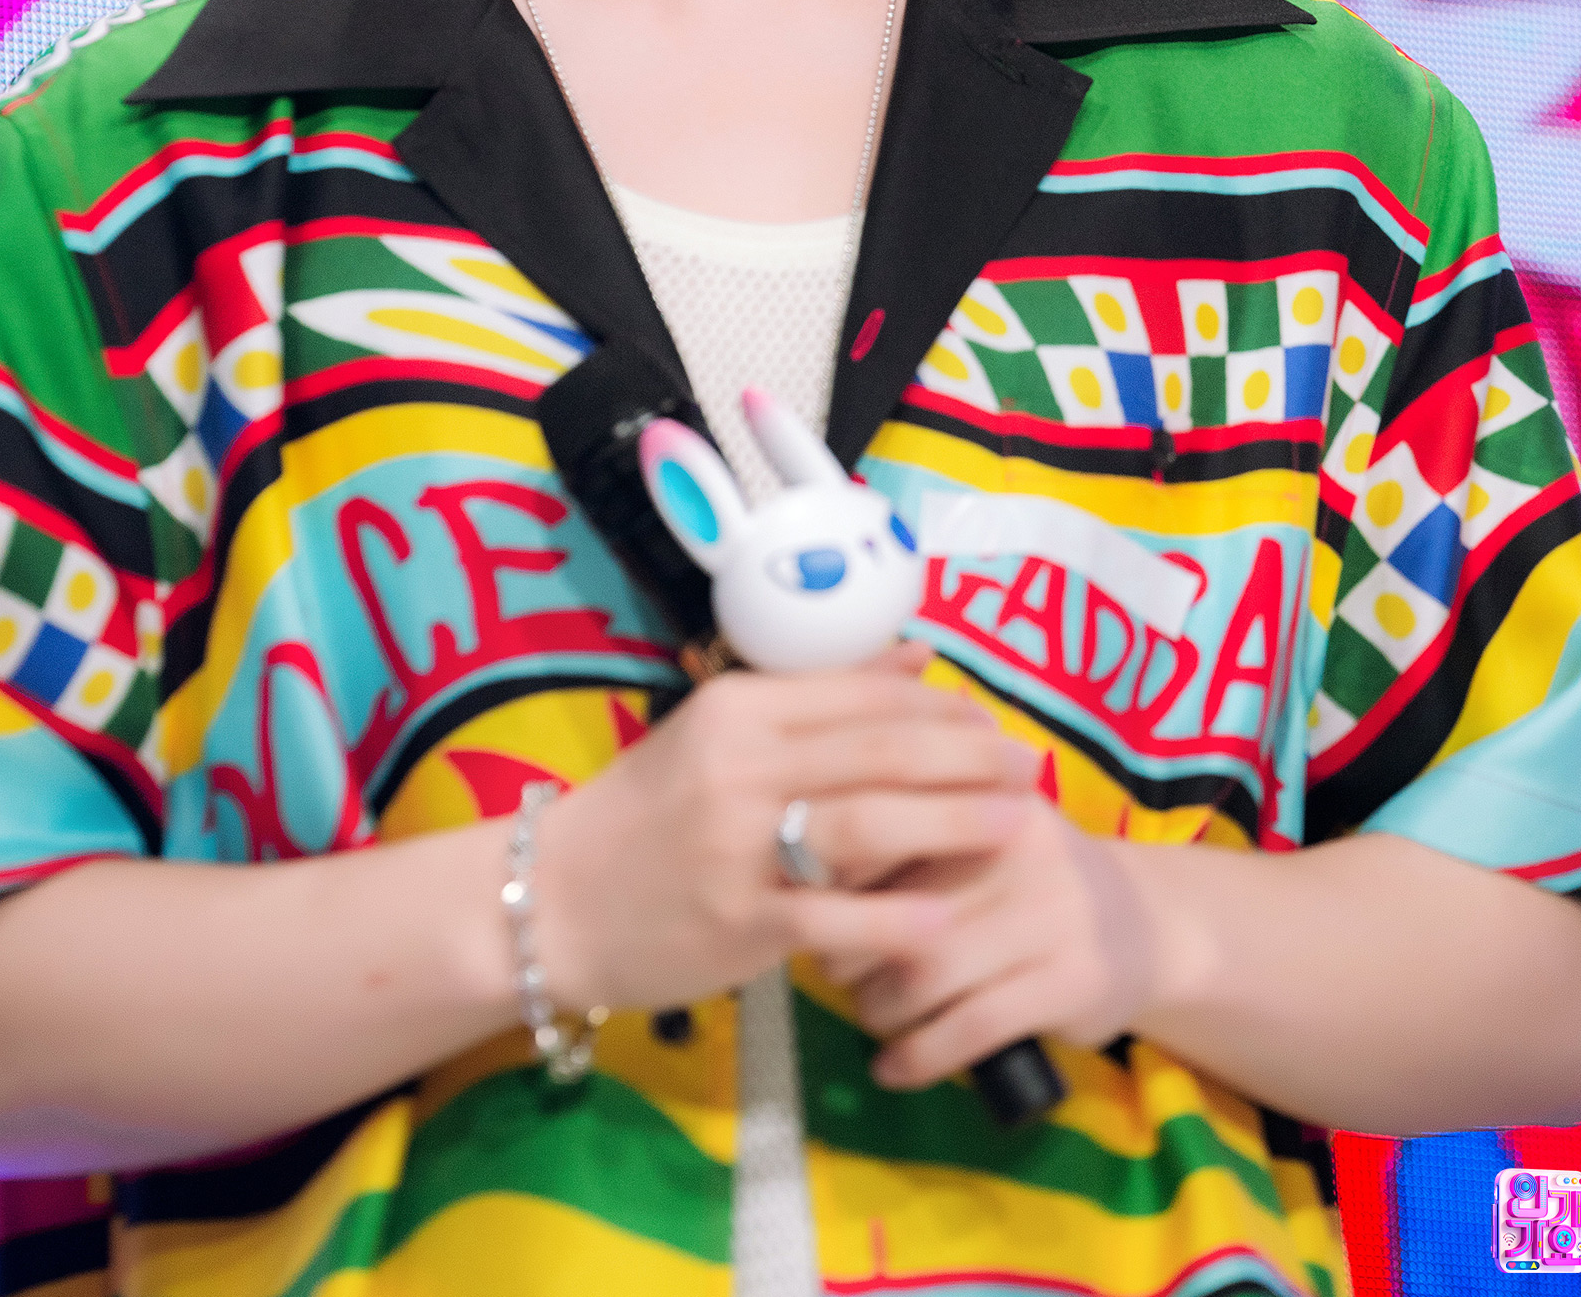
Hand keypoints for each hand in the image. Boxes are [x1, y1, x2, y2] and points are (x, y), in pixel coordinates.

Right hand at [533, 649, 1039, 1015]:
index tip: (993, 720)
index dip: (940, 709)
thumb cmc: (647, 814)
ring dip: (952, 824)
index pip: (860, 696)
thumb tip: (917, 657)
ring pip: (866, 823)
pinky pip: (830, 915)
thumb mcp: (719, 733)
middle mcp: (740, 767)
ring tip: (1016, 828)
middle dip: (966, 758)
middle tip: (1029, 765)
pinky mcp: (739, 922)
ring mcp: (738, 846)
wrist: (551, 902)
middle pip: (878, 752)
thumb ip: (818, 696)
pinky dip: (892, 918)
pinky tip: (945, 921)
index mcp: (738, 709)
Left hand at [831, 792, 1201, 1089]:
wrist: (1146, 928)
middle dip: (849, 952)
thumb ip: (901, 832)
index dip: (833, 877)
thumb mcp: (977, 833)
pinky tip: (895, 1067)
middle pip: (896, 907)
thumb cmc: (1030, 882)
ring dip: (879, 1009)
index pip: (883, 826)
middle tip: (836, 970)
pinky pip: (971, 1026)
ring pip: (927, 970)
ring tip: (873, 1015)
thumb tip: (794, 865)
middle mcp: (1015, 843)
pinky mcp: (1070, 981)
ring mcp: (1050, 913)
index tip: (811, 904)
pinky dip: (919, 1056)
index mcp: (982, 792)